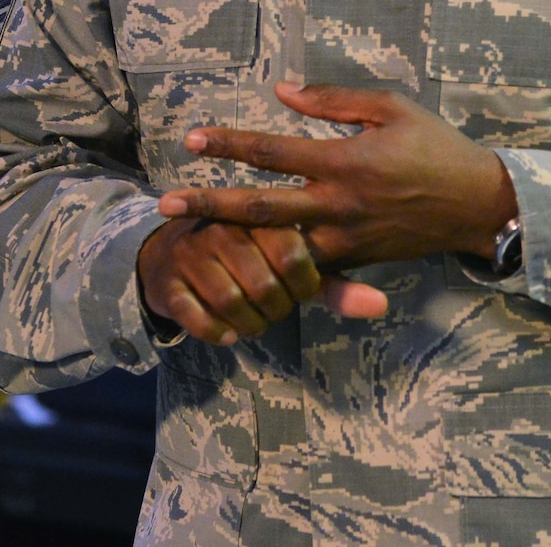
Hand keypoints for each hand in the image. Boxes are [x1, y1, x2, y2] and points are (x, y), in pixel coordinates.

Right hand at [136, 218, 383, 345]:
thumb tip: (381, 306)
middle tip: (275, 307)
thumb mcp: (290, 265)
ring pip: (232, 303)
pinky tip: (227, 333)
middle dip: (276, 309)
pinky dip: (217, 332)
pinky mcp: (169, 282)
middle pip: (264, 285)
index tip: (301, 289)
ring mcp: (194, 254)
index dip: (303, 285)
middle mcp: (226, 229)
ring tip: (254, 321)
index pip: (294, 254)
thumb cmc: (247, 256)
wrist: (174, 254)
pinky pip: (197, 318)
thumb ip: (335, 285)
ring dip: (249, 324)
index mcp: (263, 217)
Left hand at [156, 83, 519, 267]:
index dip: (230, 143)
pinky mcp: (355, 260)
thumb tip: (283, 91)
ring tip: (192, 240)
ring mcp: (344, 238)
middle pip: (259, 207)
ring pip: (275, 244)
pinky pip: (305, 265)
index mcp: (345, 160)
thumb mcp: (394, 108)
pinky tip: (243, 262)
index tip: (192, 138)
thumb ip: (336, 99)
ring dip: (232, 241)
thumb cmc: (437, 148)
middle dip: (208, 205)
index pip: (273, 150)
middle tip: (164, 205)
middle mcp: (337, 203)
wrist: (477, 205)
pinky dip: (272, 263)